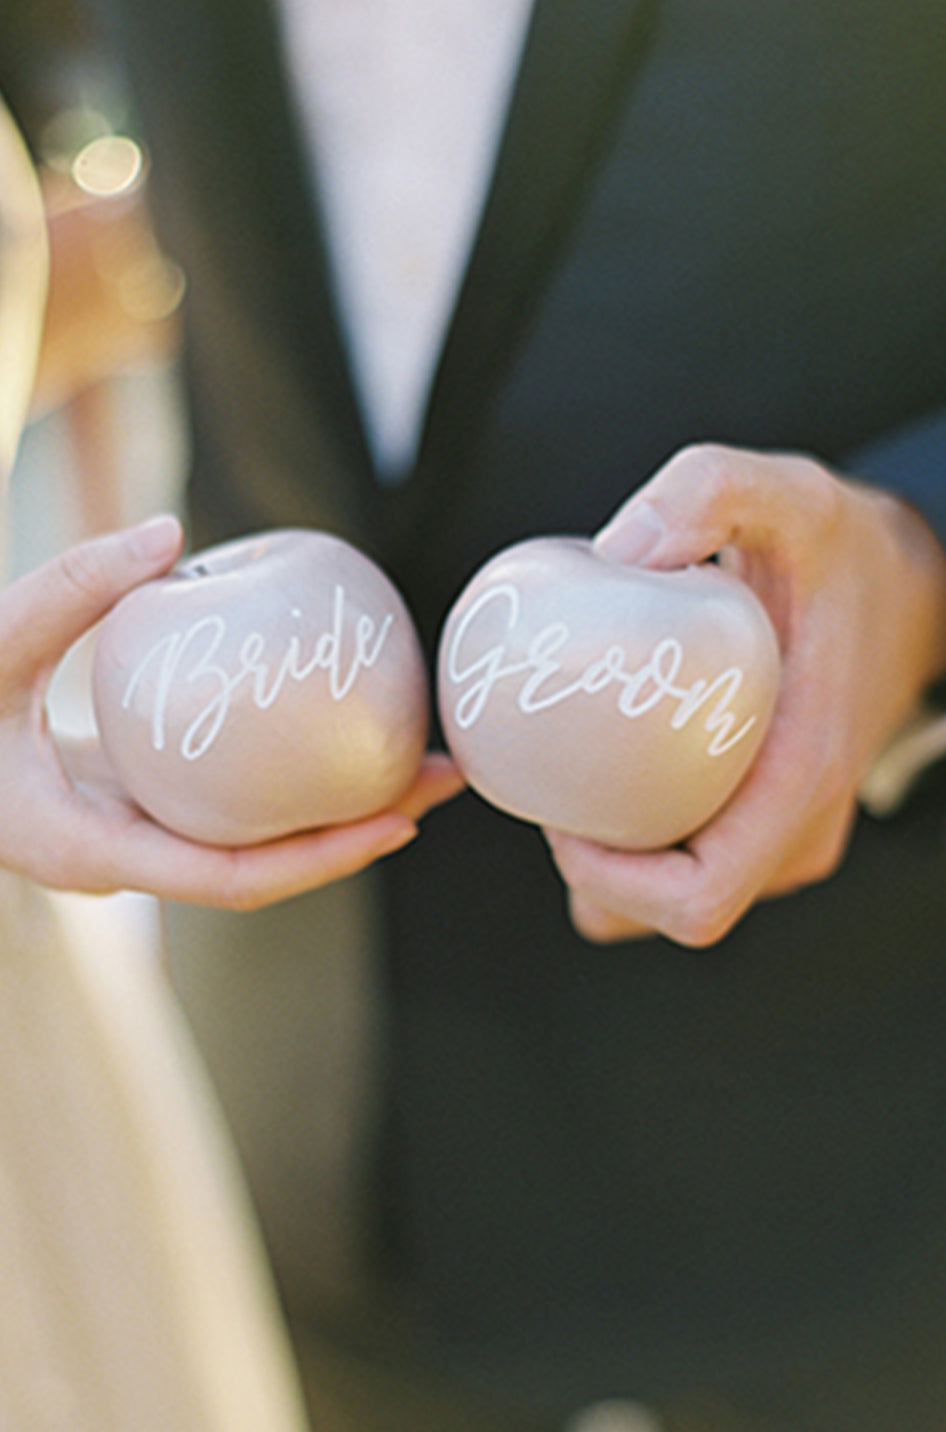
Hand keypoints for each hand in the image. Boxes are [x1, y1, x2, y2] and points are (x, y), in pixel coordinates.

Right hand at [0, 518, 463, 908]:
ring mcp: (117, 835)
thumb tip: (171, 529)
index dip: (328, 854)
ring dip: (323, 808)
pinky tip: (306, 729)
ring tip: (403, 755)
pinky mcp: (107, 803)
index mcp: (97, 851)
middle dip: (356, 829)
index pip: (238, 877)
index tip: (405, 818)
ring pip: (242, 841)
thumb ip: (72, 589)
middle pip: (264, 865)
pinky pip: (209, 803)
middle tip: (442, 773)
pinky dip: (267, 779)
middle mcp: (120, 858)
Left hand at [545, 444, 945, 946]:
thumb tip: (616, 549)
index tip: (561, 817)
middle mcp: (798, 830)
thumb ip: (708, 492)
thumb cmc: (850, 551)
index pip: (695, 898)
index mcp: (798, 782)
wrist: (915, 586)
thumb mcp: (791, 495)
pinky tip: (609, 775)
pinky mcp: (775, 823)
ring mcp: (789, 835)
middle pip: (669, 911)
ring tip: (574, 783)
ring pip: (676, 896)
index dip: (610, 883)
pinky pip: (694, 864)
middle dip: (593, 872)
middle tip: (551, 788)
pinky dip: (641, 843)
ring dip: (614, 865)